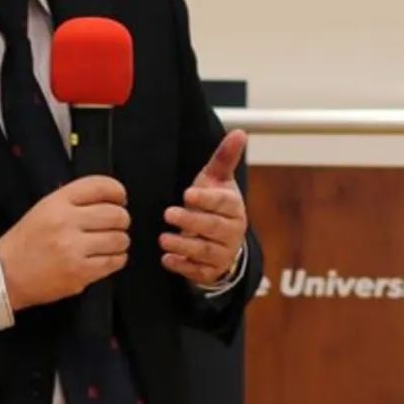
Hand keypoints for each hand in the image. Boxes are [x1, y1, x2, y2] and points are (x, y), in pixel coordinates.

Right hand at [0, 176, 129, 311]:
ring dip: (119, 241)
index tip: (120, 198)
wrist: (6, 274)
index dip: (117, 191)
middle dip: (121, 220)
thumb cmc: (25, 243)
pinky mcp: (80, 272)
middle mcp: (66, 222)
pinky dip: (116, 259)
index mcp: (57, 203)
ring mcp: (74, 249)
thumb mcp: (44, 209)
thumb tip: (108, 199)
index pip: (100, 187)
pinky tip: (107, 257)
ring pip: (119, 239)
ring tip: (109, 243)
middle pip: (116, 214)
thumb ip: (73, 201)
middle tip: (116, 224)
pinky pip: (114, 262)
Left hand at [160, 129, 247, 285]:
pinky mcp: (210, 270)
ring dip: (184, 245)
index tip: (188, 194)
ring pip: (205, 250)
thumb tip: (239, 132)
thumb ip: (225, 157)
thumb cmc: (215, 205)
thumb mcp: (217, 180)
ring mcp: (222, 253)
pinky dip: (183, 266)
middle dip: (192, 221)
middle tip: (169, 213)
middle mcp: (232, 231)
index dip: (206, 199)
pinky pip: (198, 271)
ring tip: (163, 239)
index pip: (223, 203)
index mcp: (233, 207)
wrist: (221, 241)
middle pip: (213, 227)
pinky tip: (168, 260)